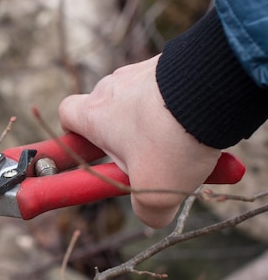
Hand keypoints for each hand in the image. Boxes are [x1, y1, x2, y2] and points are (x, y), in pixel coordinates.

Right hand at [58, 55, 220, 227]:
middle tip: (150, 158)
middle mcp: (112, 88)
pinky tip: (202, 125)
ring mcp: (141, 71)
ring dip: (156, 122)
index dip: (74, 134)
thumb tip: (153, 216)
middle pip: (107, 111)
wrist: (212, 90)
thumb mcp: (155, 194)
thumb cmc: (170, 142)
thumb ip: (146, 212)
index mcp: (94, 116)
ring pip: (141, 101)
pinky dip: (181, 107)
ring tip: (185, 143)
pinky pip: (169, 89)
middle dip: (126, 136)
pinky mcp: (171, 63)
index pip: (66, 115)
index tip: (93, 151)